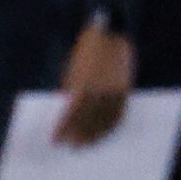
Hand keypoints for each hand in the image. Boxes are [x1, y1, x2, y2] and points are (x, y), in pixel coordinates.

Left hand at [53, 20, 133, 145]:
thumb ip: (71, 92)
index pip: (70, 115)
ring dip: (97, 134)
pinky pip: (119, 112)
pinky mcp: (125, 88)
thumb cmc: (86, 51)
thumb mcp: (73, 70)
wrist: (109, 32)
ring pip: (105, 120)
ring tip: (89, 144)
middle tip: (74, 147)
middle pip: (88, 121)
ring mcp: (114, 90)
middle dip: (80, 135)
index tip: (56, 141)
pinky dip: (112, 124)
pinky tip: (107, 131)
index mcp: (82, 85)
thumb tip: (68, 115)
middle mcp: (99, 90)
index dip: (63, 130)